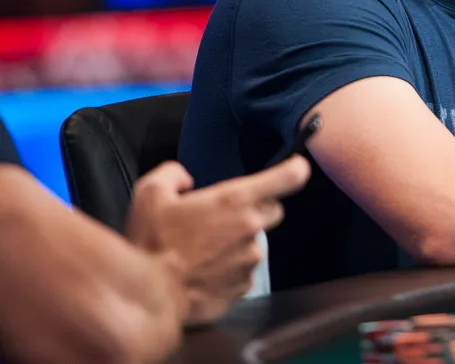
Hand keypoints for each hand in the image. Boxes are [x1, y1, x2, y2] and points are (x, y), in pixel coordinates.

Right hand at [125, 156, 310, 324]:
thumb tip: (186, 178)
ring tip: (205, 251)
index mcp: (235, 200)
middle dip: (255, 211)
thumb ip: (172, 174)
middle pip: (273, 211)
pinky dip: (231, 270)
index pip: (288, 178)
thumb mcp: (150, 194)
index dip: (295, 170)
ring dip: (239, 243)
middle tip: (223, 219)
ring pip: (255, 243)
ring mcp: (250, 259)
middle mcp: (251, 227)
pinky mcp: (244, 286)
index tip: (296, 168)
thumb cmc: (150, 242)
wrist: (147, 296)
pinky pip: (244, 271)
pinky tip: (205, 271)